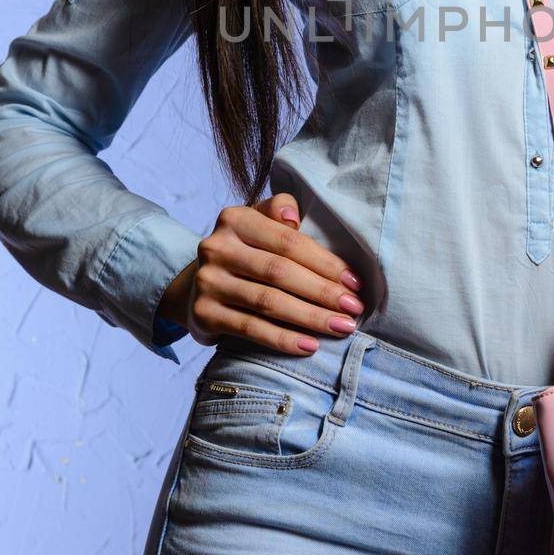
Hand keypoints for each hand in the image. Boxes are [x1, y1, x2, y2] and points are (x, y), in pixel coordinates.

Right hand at [158, 192, 366, 354]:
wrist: (198, 285)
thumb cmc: (246, 251)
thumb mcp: (259, 221)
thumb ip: (279, 209)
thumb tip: (293, 218)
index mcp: (234, 219)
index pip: (288, 242)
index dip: (325, 263)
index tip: (355, 282)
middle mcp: (216, 247)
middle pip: (280, 272)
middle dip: (323, 292)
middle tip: (353, 309)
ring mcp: (207, 282)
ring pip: (268, 302)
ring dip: (310, 317)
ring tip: (341, 327)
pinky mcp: (203, 314)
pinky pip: (250, 329)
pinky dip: (283, 339)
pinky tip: (310, 345)